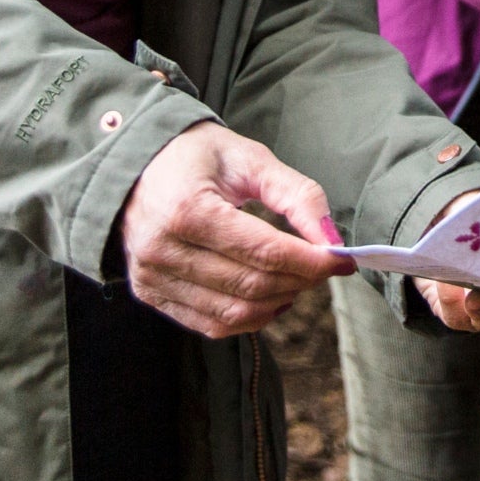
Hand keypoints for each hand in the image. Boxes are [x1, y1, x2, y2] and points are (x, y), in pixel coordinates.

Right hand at [119, 123, 354, 337]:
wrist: (135, 165)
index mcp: (187, 210)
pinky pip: (210, 324)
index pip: (265, 252)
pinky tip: (270, 297)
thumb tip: (332, 241)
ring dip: (279, 302)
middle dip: (301, 280)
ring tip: (298, 278)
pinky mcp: (150, 294)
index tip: (343, 260)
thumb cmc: (196, 156)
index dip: (312, 261)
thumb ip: (298, 196)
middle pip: (252, 285)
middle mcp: (163, 250)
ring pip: (234, 312)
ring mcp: (152, 277)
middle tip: (324, 265)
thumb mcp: (251, 159)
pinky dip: (249, 317)